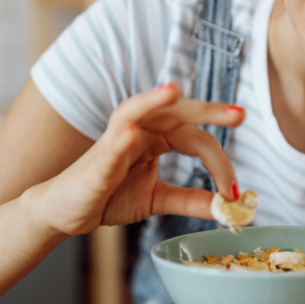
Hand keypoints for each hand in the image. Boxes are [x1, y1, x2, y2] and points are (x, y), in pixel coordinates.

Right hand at [37, 83, 244, 235]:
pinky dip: (120, 137)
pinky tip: (131, 133)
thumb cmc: (107, 196)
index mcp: (155, 139)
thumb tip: (227, 207)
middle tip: (239, 115)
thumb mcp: (156, 199)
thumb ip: (190, 200)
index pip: (195, 138)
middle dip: (206, 110)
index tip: (236, 192)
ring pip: (135, 112)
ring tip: (173, 91)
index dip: (220, 162)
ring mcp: (114, 143)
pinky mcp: (96, 162)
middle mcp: (138, 132)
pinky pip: (108, 146)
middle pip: (174, 112)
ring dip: (153, 100)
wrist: (65, 212)